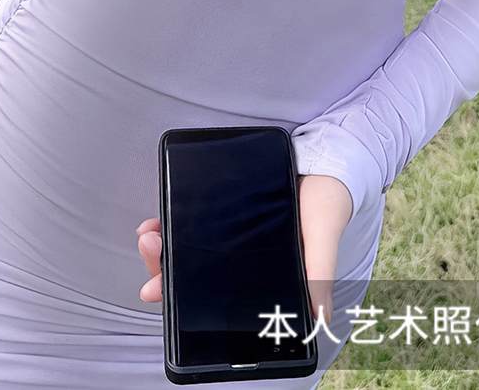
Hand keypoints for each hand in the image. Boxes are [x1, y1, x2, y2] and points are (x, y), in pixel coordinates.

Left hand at [135, 173, 351, 328]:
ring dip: (161, 246)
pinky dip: (173, 218)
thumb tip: (320, 319)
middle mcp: (238, 258)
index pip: (214, 295)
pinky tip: (159, 216)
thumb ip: (319, 275)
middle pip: (190, 273)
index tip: (154, 290)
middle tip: (150, 250)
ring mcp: (229, 232)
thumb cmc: (328, 205)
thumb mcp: (322, 241)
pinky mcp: (225, 204)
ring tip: (148, 233)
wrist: (331, 159)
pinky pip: (194, 216)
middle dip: (161, 268)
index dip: (182, 297)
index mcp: (257, 274)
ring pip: (187, 247)